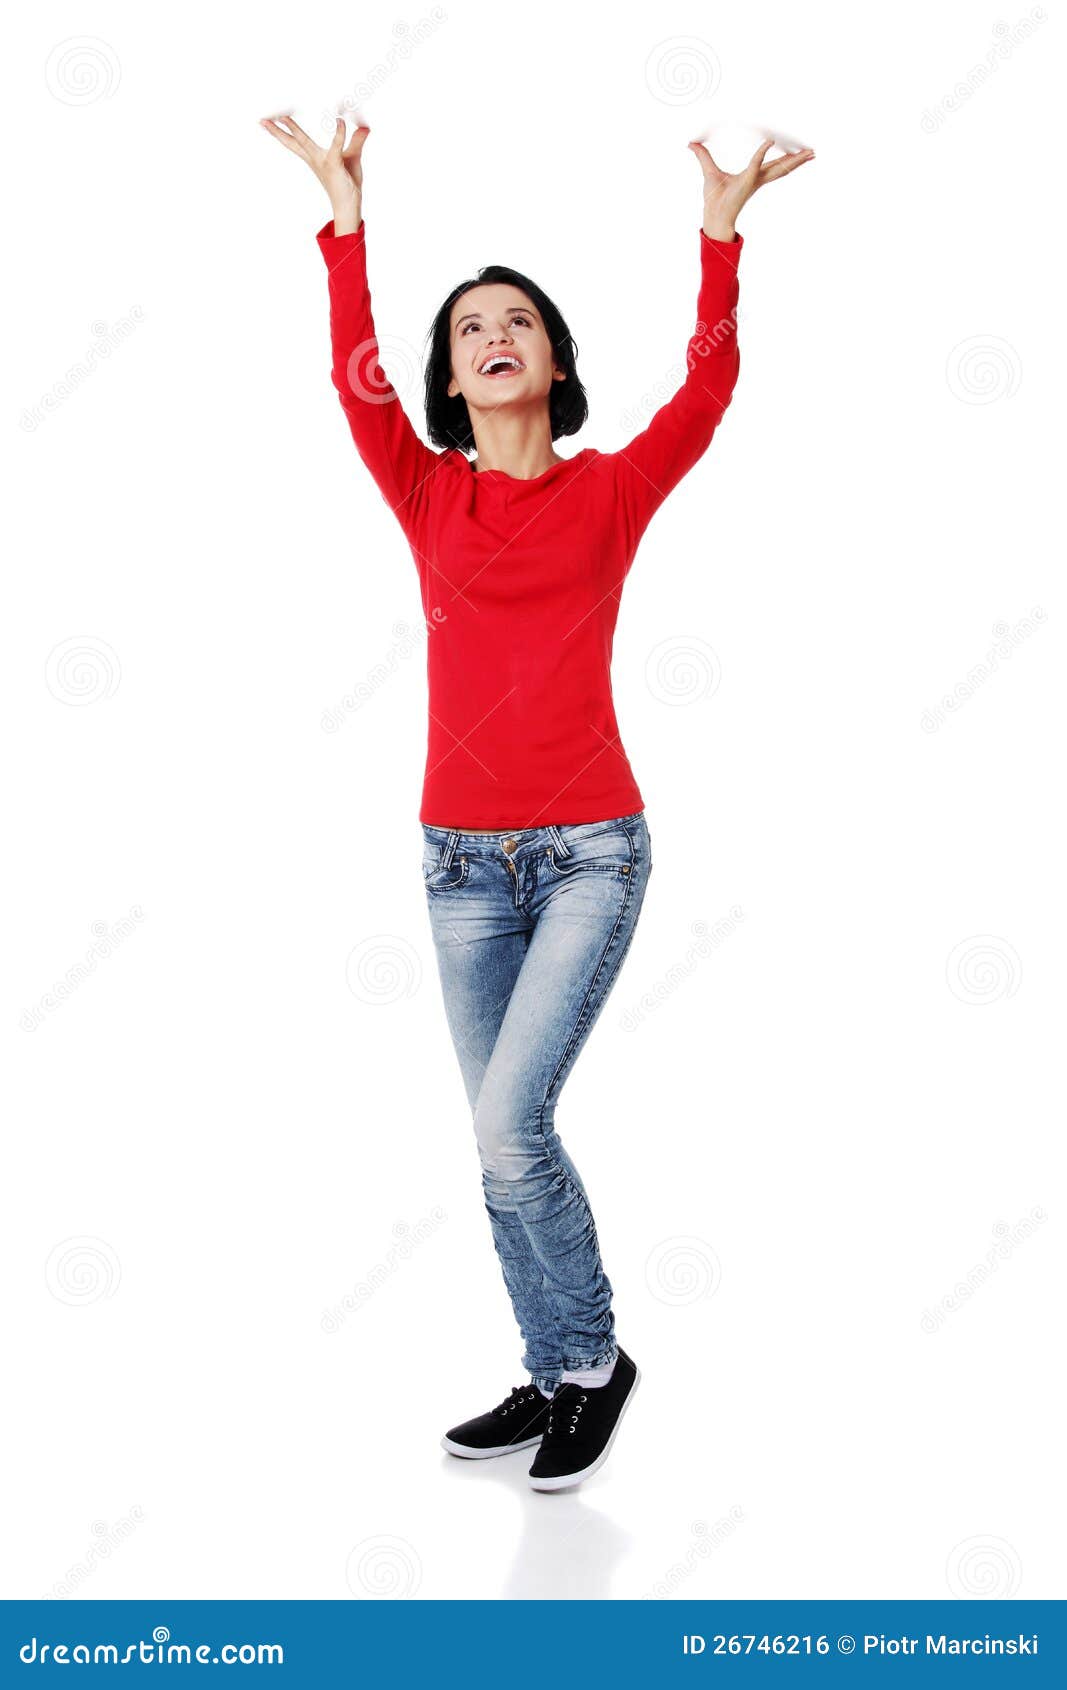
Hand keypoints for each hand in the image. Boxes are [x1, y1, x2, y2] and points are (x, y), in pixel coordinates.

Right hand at [259, 114, 369, 221]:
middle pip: (293, 142)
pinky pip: (336, 146)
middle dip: (278, 131)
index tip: (270, 122)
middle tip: (264, 120)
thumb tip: (365, 128)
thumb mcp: (352, 157)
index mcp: (314, 157)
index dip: (282, 132)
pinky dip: (339, 133)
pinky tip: (339, 121)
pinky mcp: (334, 165)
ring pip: (304, 142)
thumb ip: (356, 141)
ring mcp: (322, 162)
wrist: (349, 206)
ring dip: (294, 129)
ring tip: (283, 117)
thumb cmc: (348, 184)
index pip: (295, 142)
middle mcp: (314, 159)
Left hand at [688, 136, 813, 237]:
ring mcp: (754, 181)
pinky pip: (755, 164)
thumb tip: (692, 144)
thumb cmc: (713, 198)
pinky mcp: (746, 181)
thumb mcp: (708, 170)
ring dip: (792, 159)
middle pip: (782, 167)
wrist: (713, 215)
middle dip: (797, 159)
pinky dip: (761, 153)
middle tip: (812, 152)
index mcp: (753, 176)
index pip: (772, 164)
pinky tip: (769, 142)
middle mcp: (757, 179)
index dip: (785, 158)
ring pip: (777, 167)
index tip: (797, 151)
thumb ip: (703, 155)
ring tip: (808, 153)